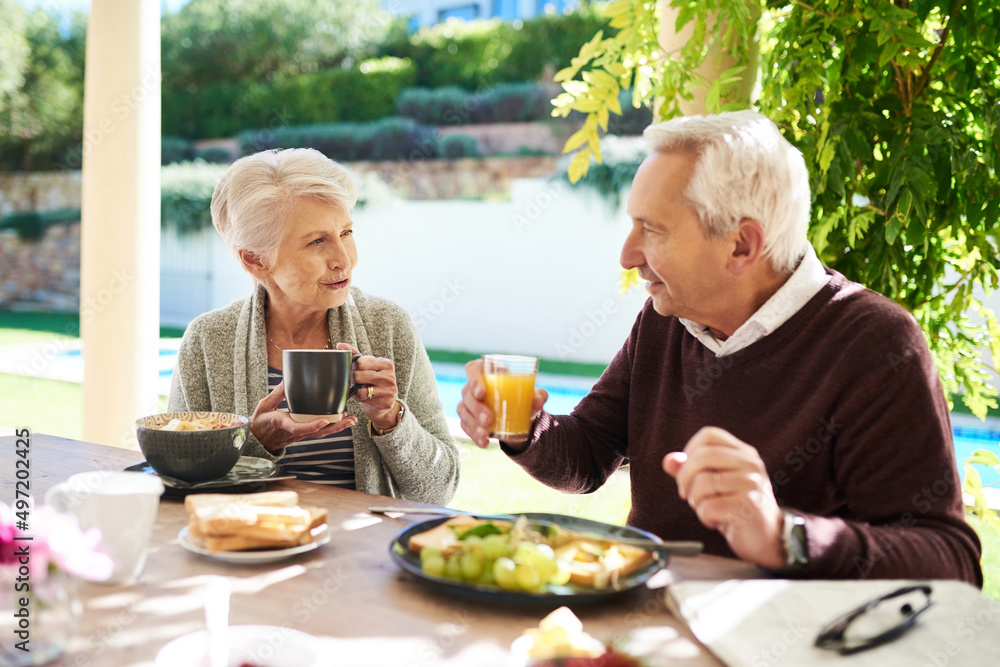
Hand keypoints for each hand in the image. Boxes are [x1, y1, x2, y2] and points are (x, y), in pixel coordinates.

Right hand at [250, 381, 357, 451]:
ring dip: (337, 428)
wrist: (257, 440)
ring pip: (322, 434)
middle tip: (350, 420)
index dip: (313, 426)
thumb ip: (277, 393)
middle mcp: (295, 432)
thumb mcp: (264, 405)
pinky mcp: (303, 434)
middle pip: (318, 433)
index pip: (299, 428)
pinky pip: (320, 432)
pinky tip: (342, 420)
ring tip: (352, 420)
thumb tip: (288, 379)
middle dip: (335, 427)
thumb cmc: (260, 422)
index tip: (325, 420)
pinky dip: (332, 427)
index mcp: (283, 424)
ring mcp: (300, 434)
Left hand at [336, 343, 399, 431]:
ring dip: (356, 390)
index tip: (354, 369)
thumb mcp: (367, 366)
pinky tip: (363, 397)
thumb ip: (355, 354)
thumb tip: (340, 345)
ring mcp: (389, 390)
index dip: (352, 366)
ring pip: (361, 390)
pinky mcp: (386, 402)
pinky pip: (364, 400)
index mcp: (386, 364)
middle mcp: (390, 376)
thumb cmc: (373, 380)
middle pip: (358, 376)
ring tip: (359, 388)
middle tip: (355, 380)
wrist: (383, 402)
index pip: (361, 362)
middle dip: (353, 379)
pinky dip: (359, 399)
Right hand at [457, 358, 547, 448]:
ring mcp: (468, 402)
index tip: (482, 394)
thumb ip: (538, 395)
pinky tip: (484, 442)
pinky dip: (474, 435)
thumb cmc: (522, 395)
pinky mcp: (467, 417)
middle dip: (476, 408)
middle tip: (489, 419)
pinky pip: (466, 426)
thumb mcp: (532, 395)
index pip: (472, 369)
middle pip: (467, 394)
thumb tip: (538, 402)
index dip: (474, 380)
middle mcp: (472, 385)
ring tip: (486, 433)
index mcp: (486, 371)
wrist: (518, 413)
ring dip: (473, 424)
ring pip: (463, 411)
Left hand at [662, 426, 785, 568]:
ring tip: (707, 508)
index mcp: (744, 453)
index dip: (690, 451)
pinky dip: (705, 517)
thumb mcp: (713, 485)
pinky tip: (717, 521)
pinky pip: (709, 506)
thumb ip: (690, 470)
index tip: (688, 472)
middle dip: (685, 477)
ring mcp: (752, 484)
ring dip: (696, 500)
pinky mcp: (748, 506)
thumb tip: (668, 460)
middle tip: (687, 494)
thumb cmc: (736, 507)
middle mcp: (751, 464)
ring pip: (703, 482)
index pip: (709, 434)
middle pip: (703, 455)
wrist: (767, 538)